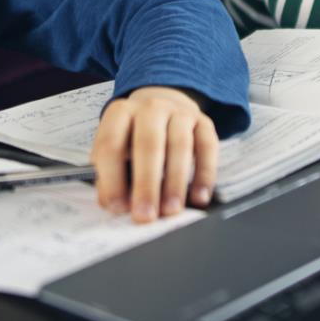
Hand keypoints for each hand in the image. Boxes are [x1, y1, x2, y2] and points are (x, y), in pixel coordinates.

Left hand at [92, 86, 219, 222]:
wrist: (164, 105)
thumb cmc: (133, 137)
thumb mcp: (116, 149)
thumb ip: (111, 176)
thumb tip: (116, 205)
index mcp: (120, 113)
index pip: (111, 144)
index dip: (112, 178)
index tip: (117, 207)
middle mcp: (150, 107)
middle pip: (148, 144)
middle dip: (146, 184)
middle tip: (145, 215)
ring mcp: (179, 112)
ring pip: (180, 146)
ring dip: (175, 182)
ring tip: (170, 210)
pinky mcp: (204, 122)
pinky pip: (208, 148)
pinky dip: (204, 175)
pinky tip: (199, 198)